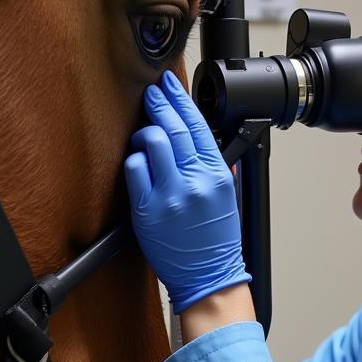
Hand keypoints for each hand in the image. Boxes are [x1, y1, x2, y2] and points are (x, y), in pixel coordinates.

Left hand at [124, 70, 250, 313]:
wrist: (208, 276)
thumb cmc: (216, 240)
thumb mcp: (227, 197)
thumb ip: (216, 166)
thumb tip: (203, 140)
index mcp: (216, 173)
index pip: (198, 124)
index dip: (180, 99)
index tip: (169, 85)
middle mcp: (195, 180)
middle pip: (174, 127)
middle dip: (159, 104)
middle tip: (151, 92)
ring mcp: (170, 194)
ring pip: (153, 143)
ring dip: (145, 133)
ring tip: (145, 133)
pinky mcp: (148, 209)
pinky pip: (135, 170)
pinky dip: (134, 161)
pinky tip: (138, 161)